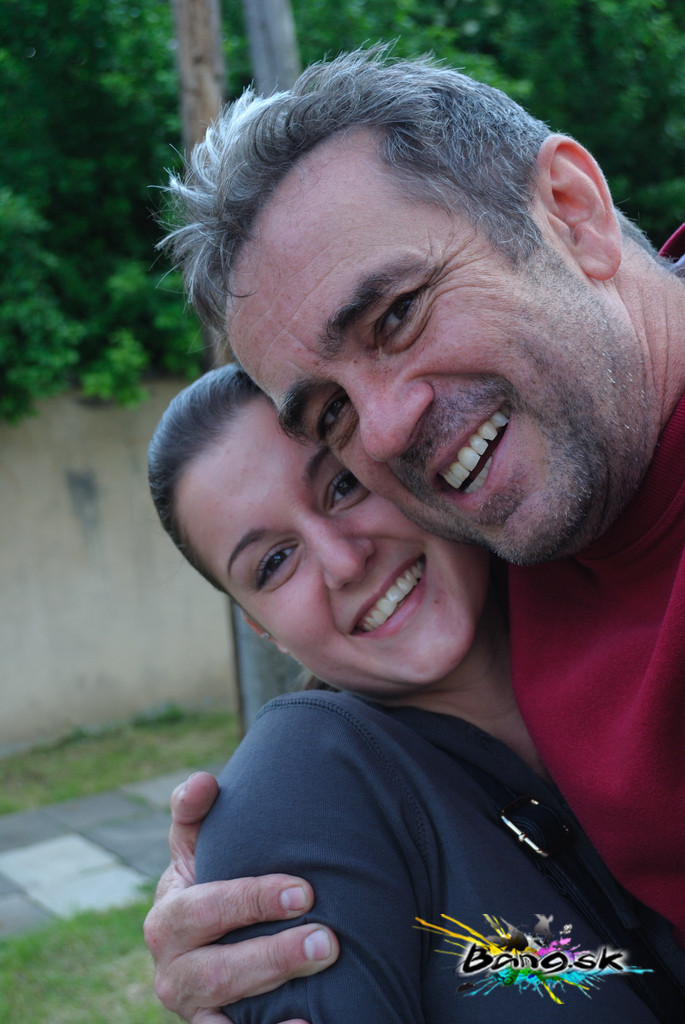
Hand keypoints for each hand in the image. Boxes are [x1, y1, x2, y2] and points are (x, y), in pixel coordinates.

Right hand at [143, 771, 338, 1023]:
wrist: (206, 938)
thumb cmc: (209, 879)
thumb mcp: (194, 845)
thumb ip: (192, 811)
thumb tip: (203, 782)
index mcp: (167, 916)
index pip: (206, 909)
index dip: (251, 901)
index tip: (304, 890)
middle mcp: (171, 968)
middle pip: (217, 970)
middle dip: (273, 955)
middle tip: (328, 940)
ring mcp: (190, 1007)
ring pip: (225, 1009)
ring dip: (277, 991)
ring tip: (324, 972)